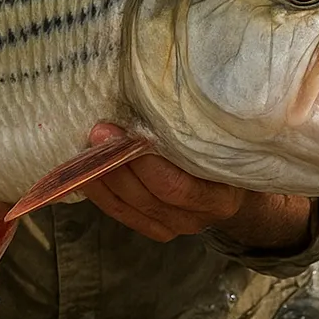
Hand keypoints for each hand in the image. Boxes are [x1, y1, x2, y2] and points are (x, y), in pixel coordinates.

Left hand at [80, 123, 244, 242]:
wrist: (234, 184)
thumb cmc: (226, 149)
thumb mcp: (222, 138)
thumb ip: (198, 128)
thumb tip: (163, 91)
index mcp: (221, 196)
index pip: (177, 186)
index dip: (144, 161)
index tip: (122, 131)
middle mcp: (198, 217)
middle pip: (149, 197)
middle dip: (117, 165)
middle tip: (97, 132)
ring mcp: (175, 227)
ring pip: (130, 208)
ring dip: (103, 178)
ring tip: (86, 149)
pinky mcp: (155, 227)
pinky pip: (122, 214)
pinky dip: (101, 193)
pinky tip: (84, 172)